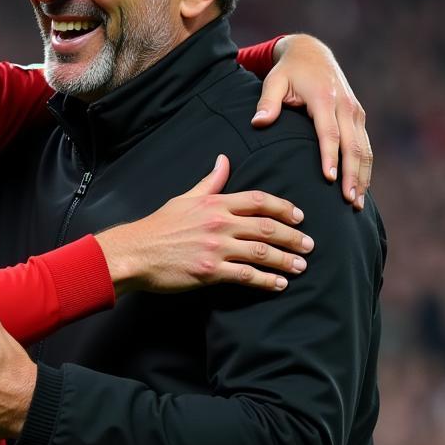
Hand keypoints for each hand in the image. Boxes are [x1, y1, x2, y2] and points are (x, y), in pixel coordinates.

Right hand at [95, 155, 312, 295]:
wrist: (136, 252)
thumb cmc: (158, 226)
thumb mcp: (184, 198)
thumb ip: (209, 182)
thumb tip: (223, 160)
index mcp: (214, 203)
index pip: (258, 201)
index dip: (284, 208)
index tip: (298, 217)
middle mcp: (219, 223)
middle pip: (266, 227)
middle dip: (293, 236)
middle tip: (309, 245)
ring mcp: (216, 248)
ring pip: (261, 252)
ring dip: (285, 259)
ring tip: (300, 266)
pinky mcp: (211, 271)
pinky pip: (247, 275)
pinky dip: (267, 280)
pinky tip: (279, 284)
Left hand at [252, 34, 370, 208]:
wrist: (312, 52)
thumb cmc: (288, 71)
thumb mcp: (273, 81)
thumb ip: (267, 102)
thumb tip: (258, 123)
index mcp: (324, 99)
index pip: (329, 133)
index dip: (331, 157)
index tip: (331, 179)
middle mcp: (345, 106)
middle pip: (353, 146)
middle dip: (353, 175)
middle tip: (350, 202)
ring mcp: (355, 111)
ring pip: (364, 148)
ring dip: (363, 176)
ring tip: (357, 203)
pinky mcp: (358, 116)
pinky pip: (365, 145)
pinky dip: (365, 167)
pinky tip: (361, 187)